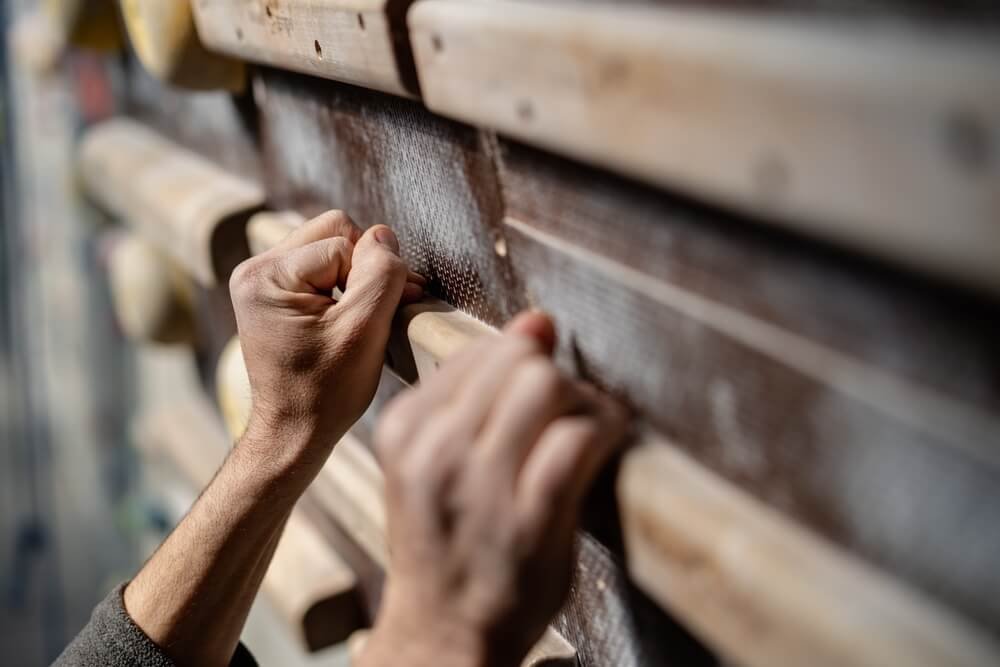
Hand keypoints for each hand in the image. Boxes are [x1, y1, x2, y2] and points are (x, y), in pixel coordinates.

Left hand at [229, 210, 423, 463]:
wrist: (294, 434)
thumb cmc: (326, 392)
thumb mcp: (363, 331)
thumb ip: (380, 274)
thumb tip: (384, 235)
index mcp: (267, 276)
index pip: (343, 242)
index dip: (374, 275)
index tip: (386, 314)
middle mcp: (255, 270)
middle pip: (332, 232)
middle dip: (363, 268)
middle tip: (377, 312)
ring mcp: (261, 281)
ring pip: (330, 248)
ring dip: (355, 279)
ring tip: (363, 320)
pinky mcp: (273, 294)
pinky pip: (320, 268)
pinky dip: (342, 289)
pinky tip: (348, 321)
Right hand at [361, 313, 628, 666]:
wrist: (443, 636)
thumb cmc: (447, 543)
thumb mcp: (434, 461)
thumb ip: (478, 392)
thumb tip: (537, 320)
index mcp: (405, 426)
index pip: (483, 351)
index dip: (526, 362)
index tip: (541, 393)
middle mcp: (434, 448)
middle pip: (520, 360)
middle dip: (557, 376)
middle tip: (571, 409)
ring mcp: (480, 484)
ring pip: (548, 385)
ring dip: (583, 399)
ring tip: (589, 426)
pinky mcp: (529, 517)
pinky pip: (579, 437)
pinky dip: (606, 427)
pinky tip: (611, 439)